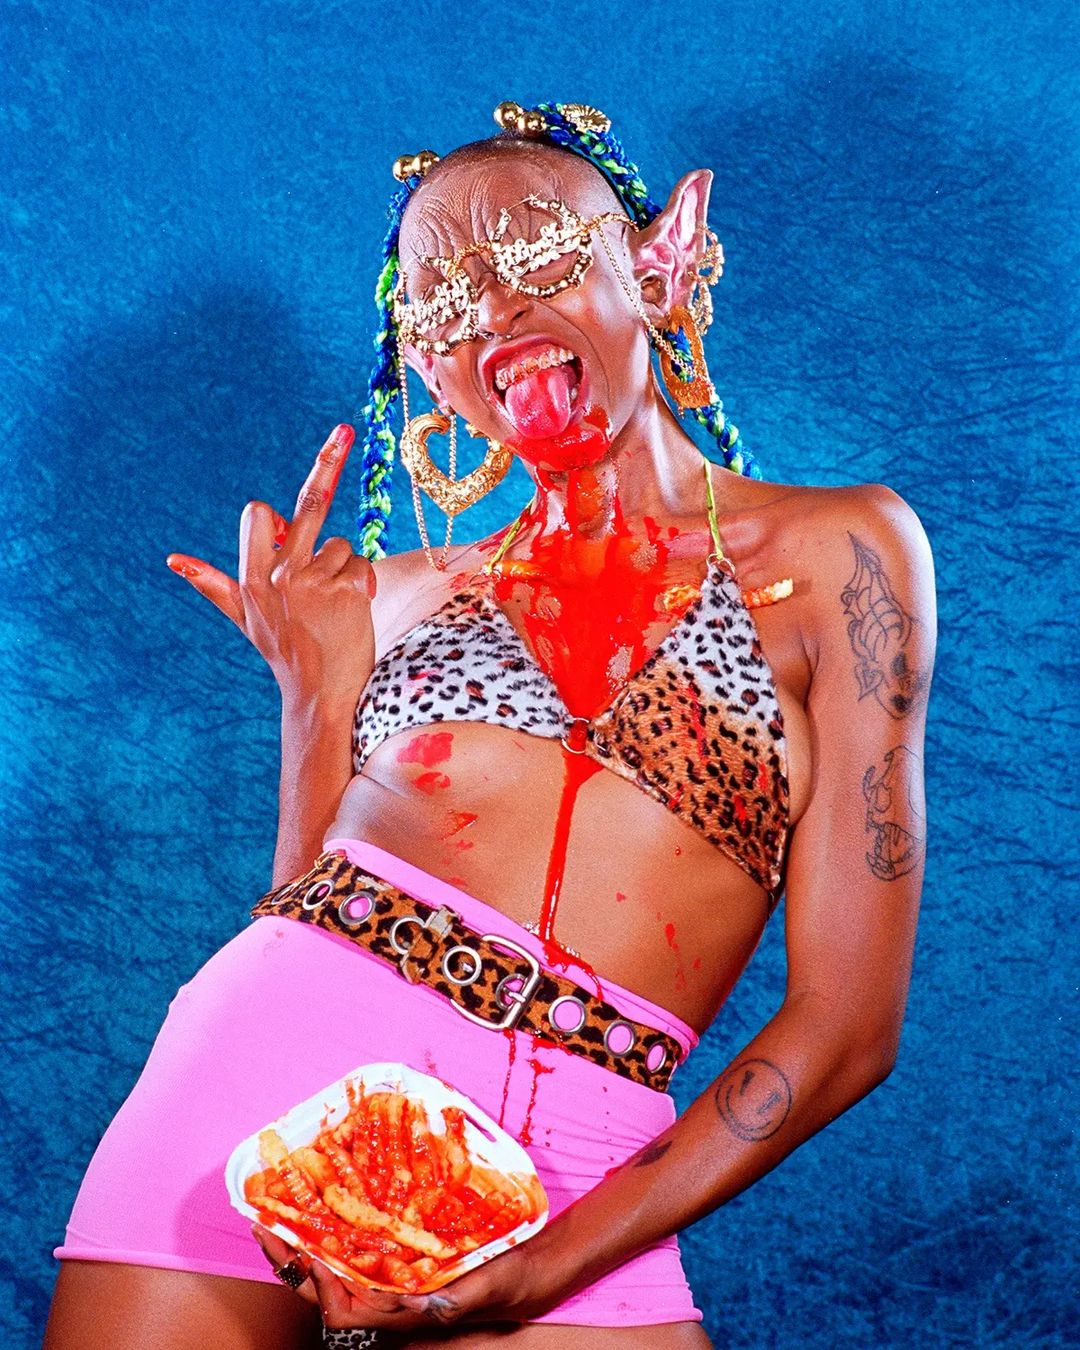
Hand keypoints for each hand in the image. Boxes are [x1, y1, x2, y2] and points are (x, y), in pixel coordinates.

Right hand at [166, 424, 375, 706]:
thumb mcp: (244, 619)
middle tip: (343, 430)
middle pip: (308, 503)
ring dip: (342, 569)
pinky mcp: (349, 591)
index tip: (291, 490)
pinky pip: (363, 564)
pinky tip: (353, 611)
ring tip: (333, 606)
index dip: (277, 511)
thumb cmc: (284, 654)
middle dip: (326, 461)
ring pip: (340, 544)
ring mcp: (316, 582)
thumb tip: (174, 560)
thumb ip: (215, 585)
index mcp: (253, 576)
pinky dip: (363, 584)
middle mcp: (281, 574)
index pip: (260, 515)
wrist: (320, 695)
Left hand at [251, 1222, 558, 1333]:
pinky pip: (356, 1249)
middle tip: (265, 1224)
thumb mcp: (482, 1289)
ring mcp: (389, 1277)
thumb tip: (416, 1304)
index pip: (343, 1310)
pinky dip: (334, 1232)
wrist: (524, 1271)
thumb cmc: (503, 1283)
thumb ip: (451, 1302)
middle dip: (292, 1261)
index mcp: (400, 1311)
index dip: (320, 1283)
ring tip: (279, 1212)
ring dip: (303, 1245)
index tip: (307, 1251)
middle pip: (325, 1287)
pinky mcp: (398, 1258)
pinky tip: (325, 1206)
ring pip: (334, 1268)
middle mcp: (387, 1297)